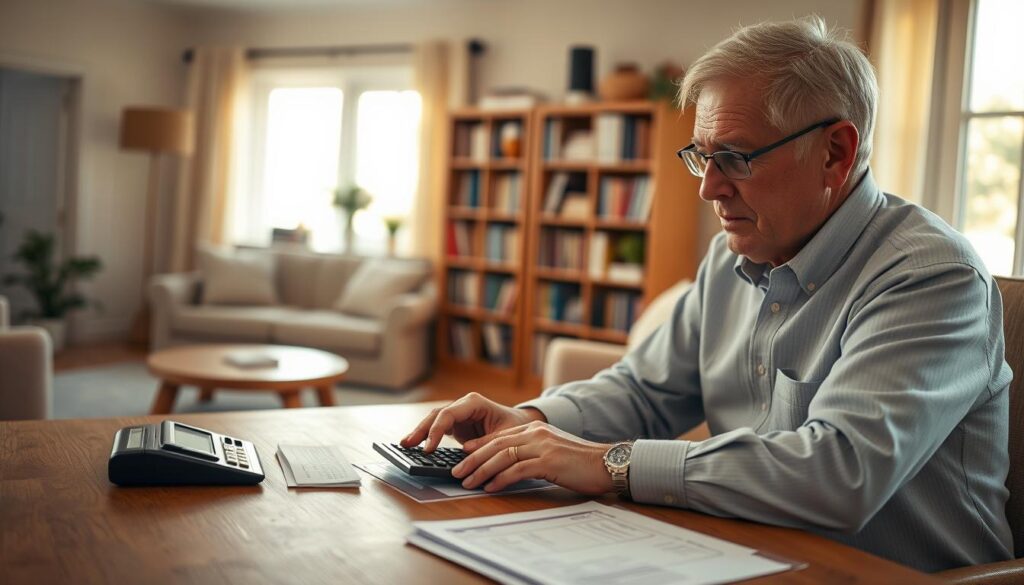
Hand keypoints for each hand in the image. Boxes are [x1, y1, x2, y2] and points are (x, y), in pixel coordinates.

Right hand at [401, 392, 544, 452]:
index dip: (436, 430)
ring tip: (405, 445)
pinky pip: (437, 430)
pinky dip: (426, 437)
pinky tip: (415, 447)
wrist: (521, 425)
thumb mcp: (506, 436)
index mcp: (474, 402)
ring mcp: (458, 415)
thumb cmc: (516, 427)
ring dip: (420, 433)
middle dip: (421, 429)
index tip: (429, 448)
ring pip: (433, 421)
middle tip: (407, 444)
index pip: (449, 414)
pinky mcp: (455, 426)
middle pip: (436, 415)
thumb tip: (467, 454)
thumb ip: (486, 443)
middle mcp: (463, 405)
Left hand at [453, 421, 613, 495]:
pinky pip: (517, 469)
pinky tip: (491, 488)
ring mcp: (542, 445)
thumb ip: (531, 453)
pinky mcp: (549, 461)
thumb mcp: (552, 452)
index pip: (500, 436)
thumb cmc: (580, 463)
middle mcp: (536, 432)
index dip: (478, 447)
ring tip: (468, 482)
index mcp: (535, 428)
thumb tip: (508, 465)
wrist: (607, 464)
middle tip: (457, 471)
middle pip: (496, 444)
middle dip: (473, 459)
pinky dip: (500, 479)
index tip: (462, 457)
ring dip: (482, 470)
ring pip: (503, 456)